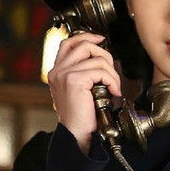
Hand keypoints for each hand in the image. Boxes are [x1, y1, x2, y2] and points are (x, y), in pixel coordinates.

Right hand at [46, 33, 120, 153]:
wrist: (76, 133)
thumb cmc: (80, 115)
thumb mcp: (79, 89)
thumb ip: (83, 71)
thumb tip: (100, 56)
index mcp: (56, 71)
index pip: (69, 42)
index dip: (86, 36)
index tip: (100, 39)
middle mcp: (57, 70)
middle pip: (84, 44)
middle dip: (104, 55)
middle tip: (110, 72)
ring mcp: (64, 74)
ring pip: (97, 58)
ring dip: (112, 73)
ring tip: (113, 87)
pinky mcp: (74, 80)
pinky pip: (101, 71)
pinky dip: (112, 80)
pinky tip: (113, 92)